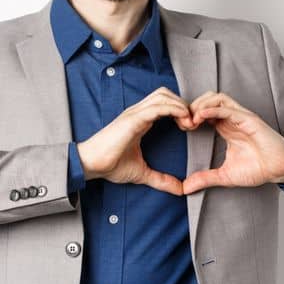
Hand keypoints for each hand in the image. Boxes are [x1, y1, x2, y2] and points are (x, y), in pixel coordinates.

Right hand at [78, 87, 197, 194]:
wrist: (91, 164)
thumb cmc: (109, 165)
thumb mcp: (141, 173)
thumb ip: (161, 180)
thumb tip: (179, 190)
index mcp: (139, 121)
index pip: (163, 103)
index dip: (179, 110)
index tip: (189, 127)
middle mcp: (137, 113)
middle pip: (165, 93)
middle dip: (182, 104)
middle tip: (191, 123)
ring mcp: (134, 114)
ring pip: (163, 95)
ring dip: (180, 105)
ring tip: (188, 122)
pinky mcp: (133, 119)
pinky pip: (158, 107)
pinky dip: (174, 110)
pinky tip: (182, 121)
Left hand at [180, 91, 283, 194]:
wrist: (280, 170)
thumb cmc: (258, 169)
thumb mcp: (225, 176)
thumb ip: (205, 179)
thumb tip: (185, 188)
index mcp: (225, 127)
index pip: (203, 111)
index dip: (189, 116)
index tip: (181, 128)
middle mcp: (232, 119)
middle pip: (207, 99)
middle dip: (192, 107)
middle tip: (183, 122)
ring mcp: (241, 117)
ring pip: (217, 98)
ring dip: (201, 105)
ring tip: (191, 119)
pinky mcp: (249, 119)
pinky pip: (228, 108)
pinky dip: (212, 109)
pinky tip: (201, 116)